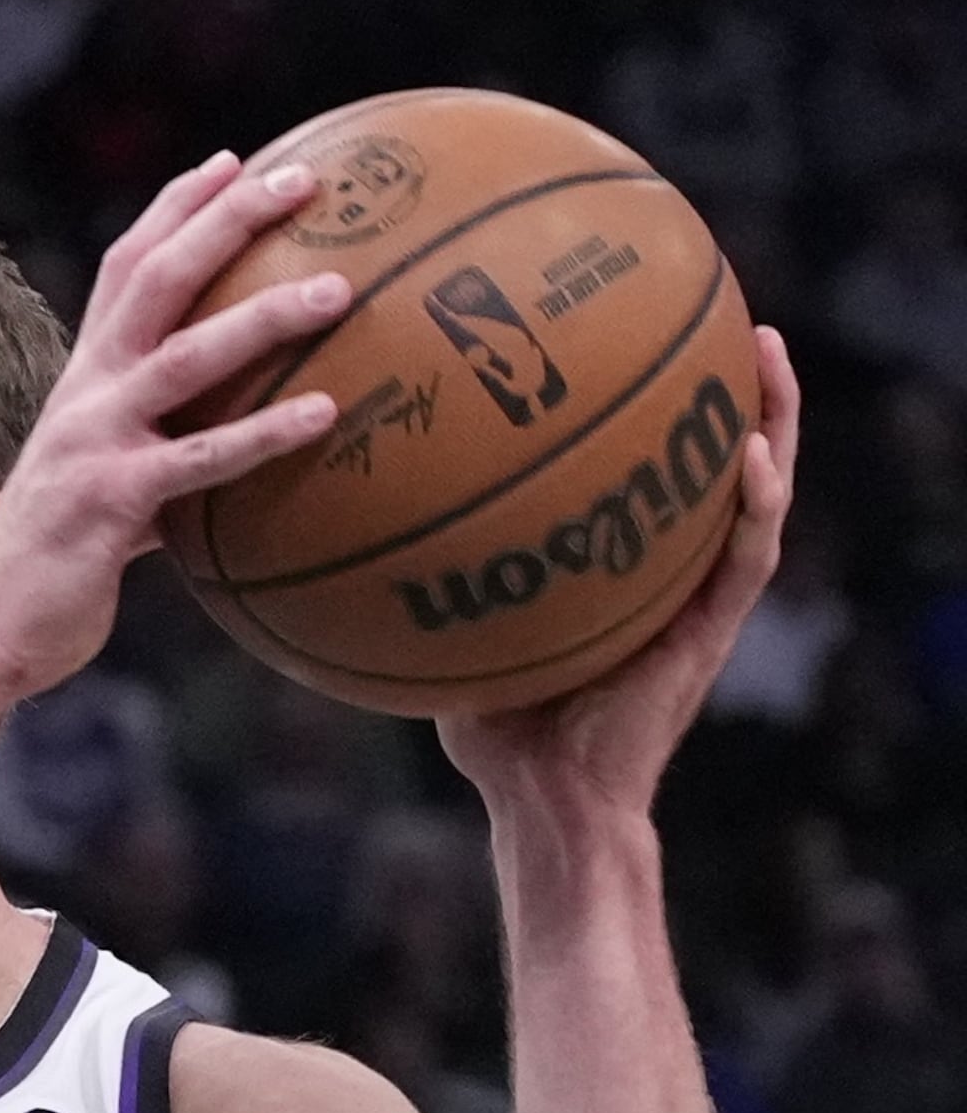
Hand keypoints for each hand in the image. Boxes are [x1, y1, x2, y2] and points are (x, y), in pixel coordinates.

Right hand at [0, 150, 351, 700]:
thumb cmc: (55, 560)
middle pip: (157, 279)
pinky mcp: (111, 499)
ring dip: (264, 316)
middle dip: (227, 220)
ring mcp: (95, 440)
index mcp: (84, 377)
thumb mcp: (105, 480)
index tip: (235, 162)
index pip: (128, 266)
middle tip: (302, 180)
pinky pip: (201, 460)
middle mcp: (86, 390)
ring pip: (185, 356)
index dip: (178, 209)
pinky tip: (325, 414)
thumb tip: (241, 449)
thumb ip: (162, 449)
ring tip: (341, 289)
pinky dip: (263, 433)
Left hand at [438, 325, 801, 817]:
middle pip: (713, 458)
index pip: (647, 467)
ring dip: (771, 419)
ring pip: (753, 492)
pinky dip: (755, 504)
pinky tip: (753, 452)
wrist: (549, 803)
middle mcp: (670, 569)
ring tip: (766, 349)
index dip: (653, 403)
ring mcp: (698, 599)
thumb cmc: (495, 730)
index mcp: (622, 563)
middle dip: (725, 385)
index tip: (637, 329)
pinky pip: (743, 557)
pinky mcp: (711, 633)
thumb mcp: (452, 626)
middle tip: (724, 309)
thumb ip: (422, 573)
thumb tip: (340, 513)